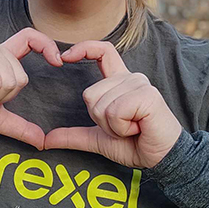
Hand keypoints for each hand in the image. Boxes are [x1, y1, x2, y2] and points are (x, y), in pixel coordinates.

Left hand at [44, 41, 181, 167]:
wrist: (161, 159)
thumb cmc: (134, 145)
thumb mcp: (98, 139)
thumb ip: (74, 136)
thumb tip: (47, 140)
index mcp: (120, 82)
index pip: (103, 51)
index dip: (84, 48)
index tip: (65, 57)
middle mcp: (130, 78)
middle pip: (90, 93)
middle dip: (100, 120)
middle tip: (123, 127)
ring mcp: (140, 84)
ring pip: (101, 104)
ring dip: (112, 126)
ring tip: (132, 128)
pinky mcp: (147, 96)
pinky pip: (115, 111)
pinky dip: (122, 127)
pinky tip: (138, 128)